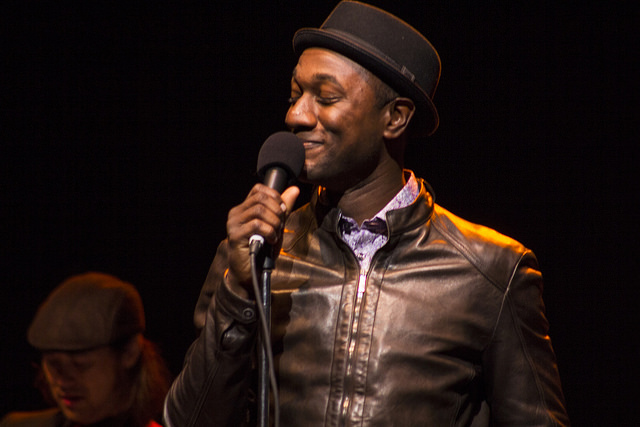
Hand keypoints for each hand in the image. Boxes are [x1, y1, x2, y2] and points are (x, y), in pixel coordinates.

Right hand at [225, 183, 299, 297]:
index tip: (282, 210)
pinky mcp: (235, 236)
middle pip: (260, 198)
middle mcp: (236, 213)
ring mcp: (234, 224)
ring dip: (274, 222)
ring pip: (259, 210)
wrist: (252, 272)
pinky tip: (271, 240)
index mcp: (244, 208)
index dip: (274, 196)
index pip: (258, 189)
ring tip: (276, 233)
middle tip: (280, 224)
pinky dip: (270, 232)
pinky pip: (257, 225)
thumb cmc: (262, 249)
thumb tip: (294, 189)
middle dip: (277, 210)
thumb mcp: (276, 225)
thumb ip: (283, 208)